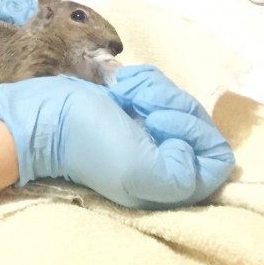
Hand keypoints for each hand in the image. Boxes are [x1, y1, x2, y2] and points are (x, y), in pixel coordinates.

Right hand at [0, 73, 234, 209]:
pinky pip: (159, 89)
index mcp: (172, 184)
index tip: (158, 122)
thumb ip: (182, 174)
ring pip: (180, 103)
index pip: (217, 159)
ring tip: (125, 90)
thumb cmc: (91, 141)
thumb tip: (189, 148)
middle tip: (137, 100)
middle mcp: (165, 159)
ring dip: (155, 89)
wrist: (46, 115)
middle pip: (200, 126)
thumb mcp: (139, 171)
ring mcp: (150, 133)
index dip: (195, 136)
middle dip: (171, 104)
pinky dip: (143, 80)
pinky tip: (121, 84)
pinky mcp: (135, 109)